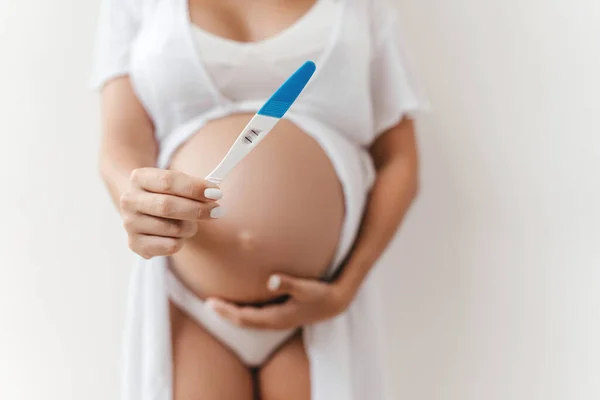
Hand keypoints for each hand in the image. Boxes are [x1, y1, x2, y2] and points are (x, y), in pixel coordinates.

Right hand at [120, 168, 222, 258]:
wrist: (144, 210)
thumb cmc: (168, 194)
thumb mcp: (177, 183)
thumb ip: (193, 186)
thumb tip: (213, 193)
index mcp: (138, 178)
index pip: (168, 181)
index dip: (195, 187)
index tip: (216, 192)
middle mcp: (129, 200)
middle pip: (167, 206)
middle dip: (197, 209)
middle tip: (217, 210)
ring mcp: (130, 223)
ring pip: (173, 229)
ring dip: (190, 227)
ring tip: (189, 223)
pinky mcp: (135, 244)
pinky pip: (170, 246)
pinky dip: (181, 242)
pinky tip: (175, 235)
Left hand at [206, 274, 352, 329]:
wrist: (335, 303)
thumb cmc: (320, 293)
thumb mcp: (306, 287)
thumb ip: (289, 283)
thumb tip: (272, 280)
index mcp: (276, 318)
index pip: (244, 318)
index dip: (226, 312)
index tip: (211, 301)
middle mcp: (274, 322)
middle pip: (243, 321)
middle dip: (225, 313)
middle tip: (208, 302)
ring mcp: (278, 320)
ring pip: (249, 320)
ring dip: (233, 313)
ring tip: (219, 303)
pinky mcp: (281, 315)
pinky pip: (256, 316)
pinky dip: (244, 311)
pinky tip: (240, 301)